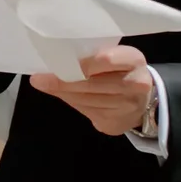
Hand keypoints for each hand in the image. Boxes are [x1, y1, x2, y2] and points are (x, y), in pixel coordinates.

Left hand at [31, 42, 158, 140]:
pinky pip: (87, 111)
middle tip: (39, 80)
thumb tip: (51, 61)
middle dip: (64, 82)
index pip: (106, 60)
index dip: (81, 63)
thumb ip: (89, 58)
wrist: (141, 100)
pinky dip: (72, 102)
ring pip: (87, 100)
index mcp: (134, 60)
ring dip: (64, 93)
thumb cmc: (120, 71)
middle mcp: (135, 83)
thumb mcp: (113, 58)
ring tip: (46, 85)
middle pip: (93, 84)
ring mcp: (128, 106)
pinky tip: (64, 95)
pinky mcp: (116, 123)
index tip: (57, 62)